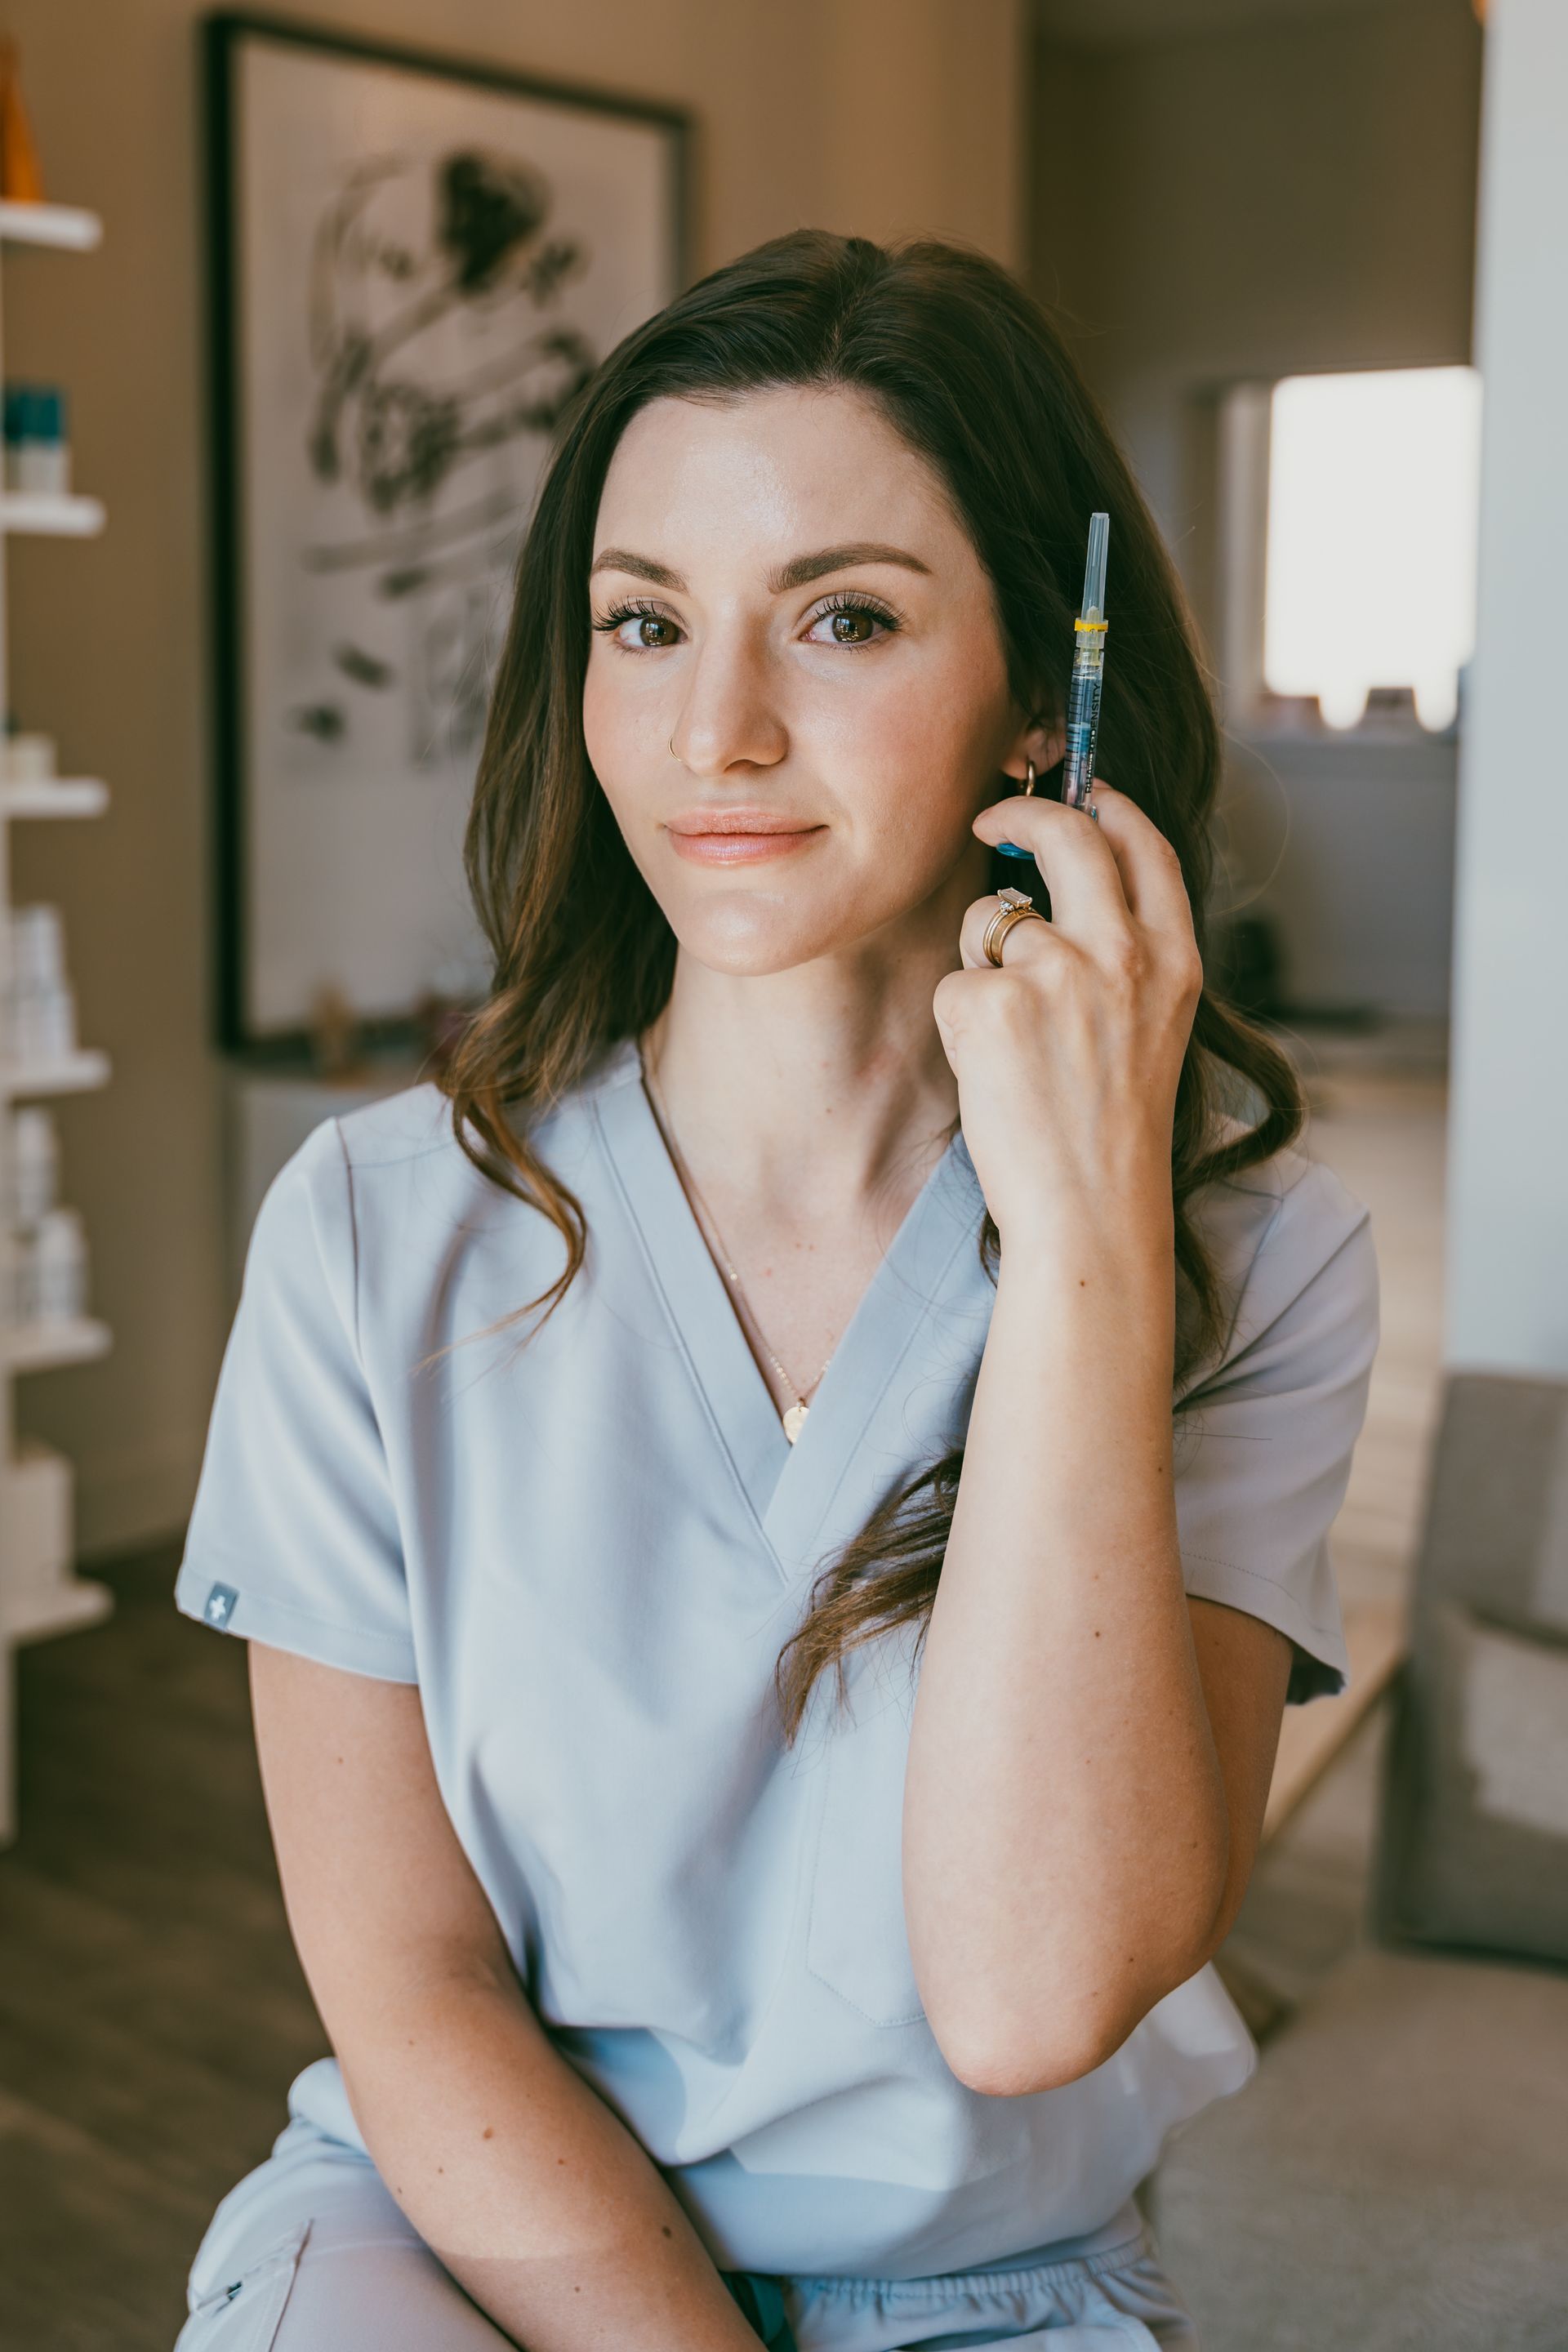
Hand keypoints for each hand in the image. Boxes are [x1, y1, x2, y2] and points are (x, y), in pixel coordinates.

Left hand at [931, 783, 1201, 1255]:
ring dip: (983, 961)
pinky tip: (992, 1073)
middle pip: (1067, 837)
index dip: (1108, 805)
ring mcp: (1056, 975)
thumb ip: (1127, 953)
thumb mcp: (1153, 1028)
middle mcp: (1122, 954)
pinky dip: (961, 1020)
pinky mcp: (991, 1005)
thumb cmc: (1113, 1133)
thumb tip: (1061, 889)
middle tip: (989, 816)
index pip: (1144, 845)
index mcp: (1174, 959)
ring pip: (990, 919)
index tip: (1081, 792)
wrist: (1090, 1212)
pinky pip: (955, 981)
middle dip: (1021, 812)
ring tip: (1013, 1041)